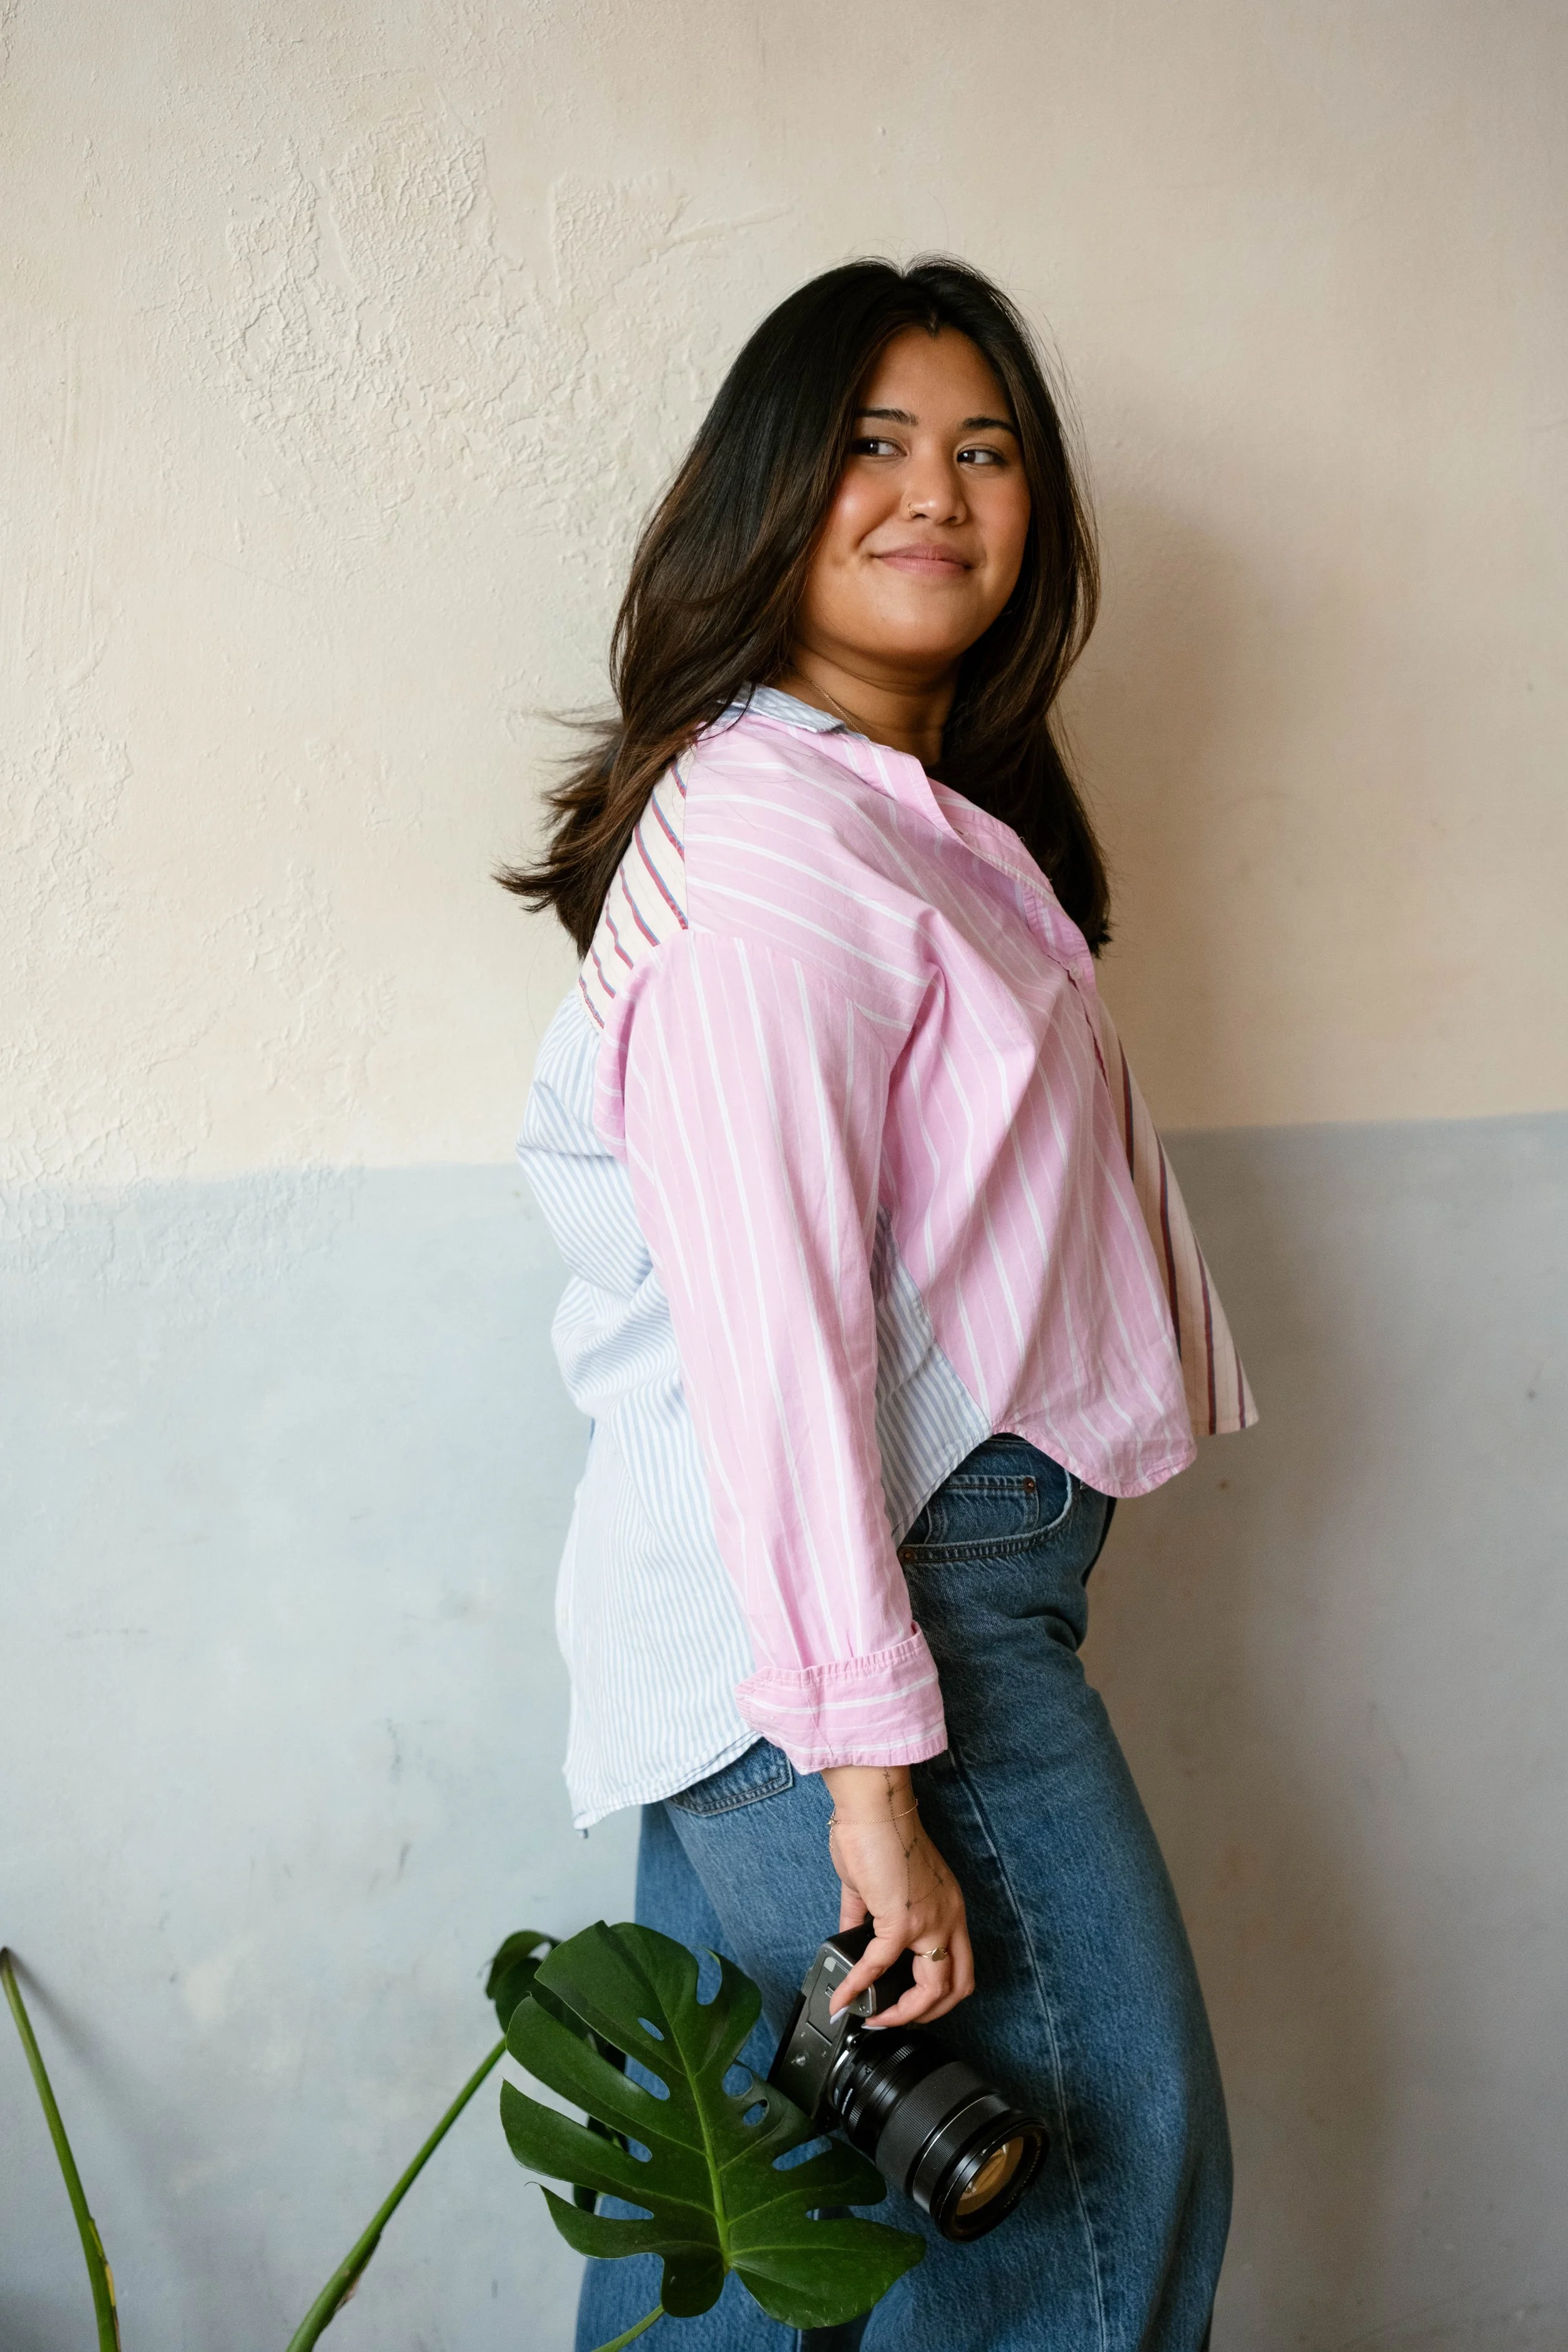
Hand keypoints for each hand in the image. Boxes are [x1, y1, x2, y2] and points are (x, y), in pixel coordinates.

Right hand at [821, 1765, 974, 2027]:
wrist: (873, 1805)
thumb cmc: (877, 1832)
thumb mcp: (880, 1885)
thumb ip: (867, 1918)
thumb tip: (851, 1942)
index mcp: (948, 1906)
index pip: (959, 1964)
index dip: (936, 1993)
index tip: (903, 2000)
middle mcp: (949, 1917)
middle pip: (958, 1987)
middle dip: (928, 2013)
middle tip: (894, 2018)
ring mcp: (929, 1922)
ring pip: (935, 1991)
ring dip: (903, 2014)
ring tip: (873, 2017)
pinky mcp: (900, 1920)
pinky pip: (878, 1966)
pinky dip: (858, 1986)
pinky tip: (842, 1996)